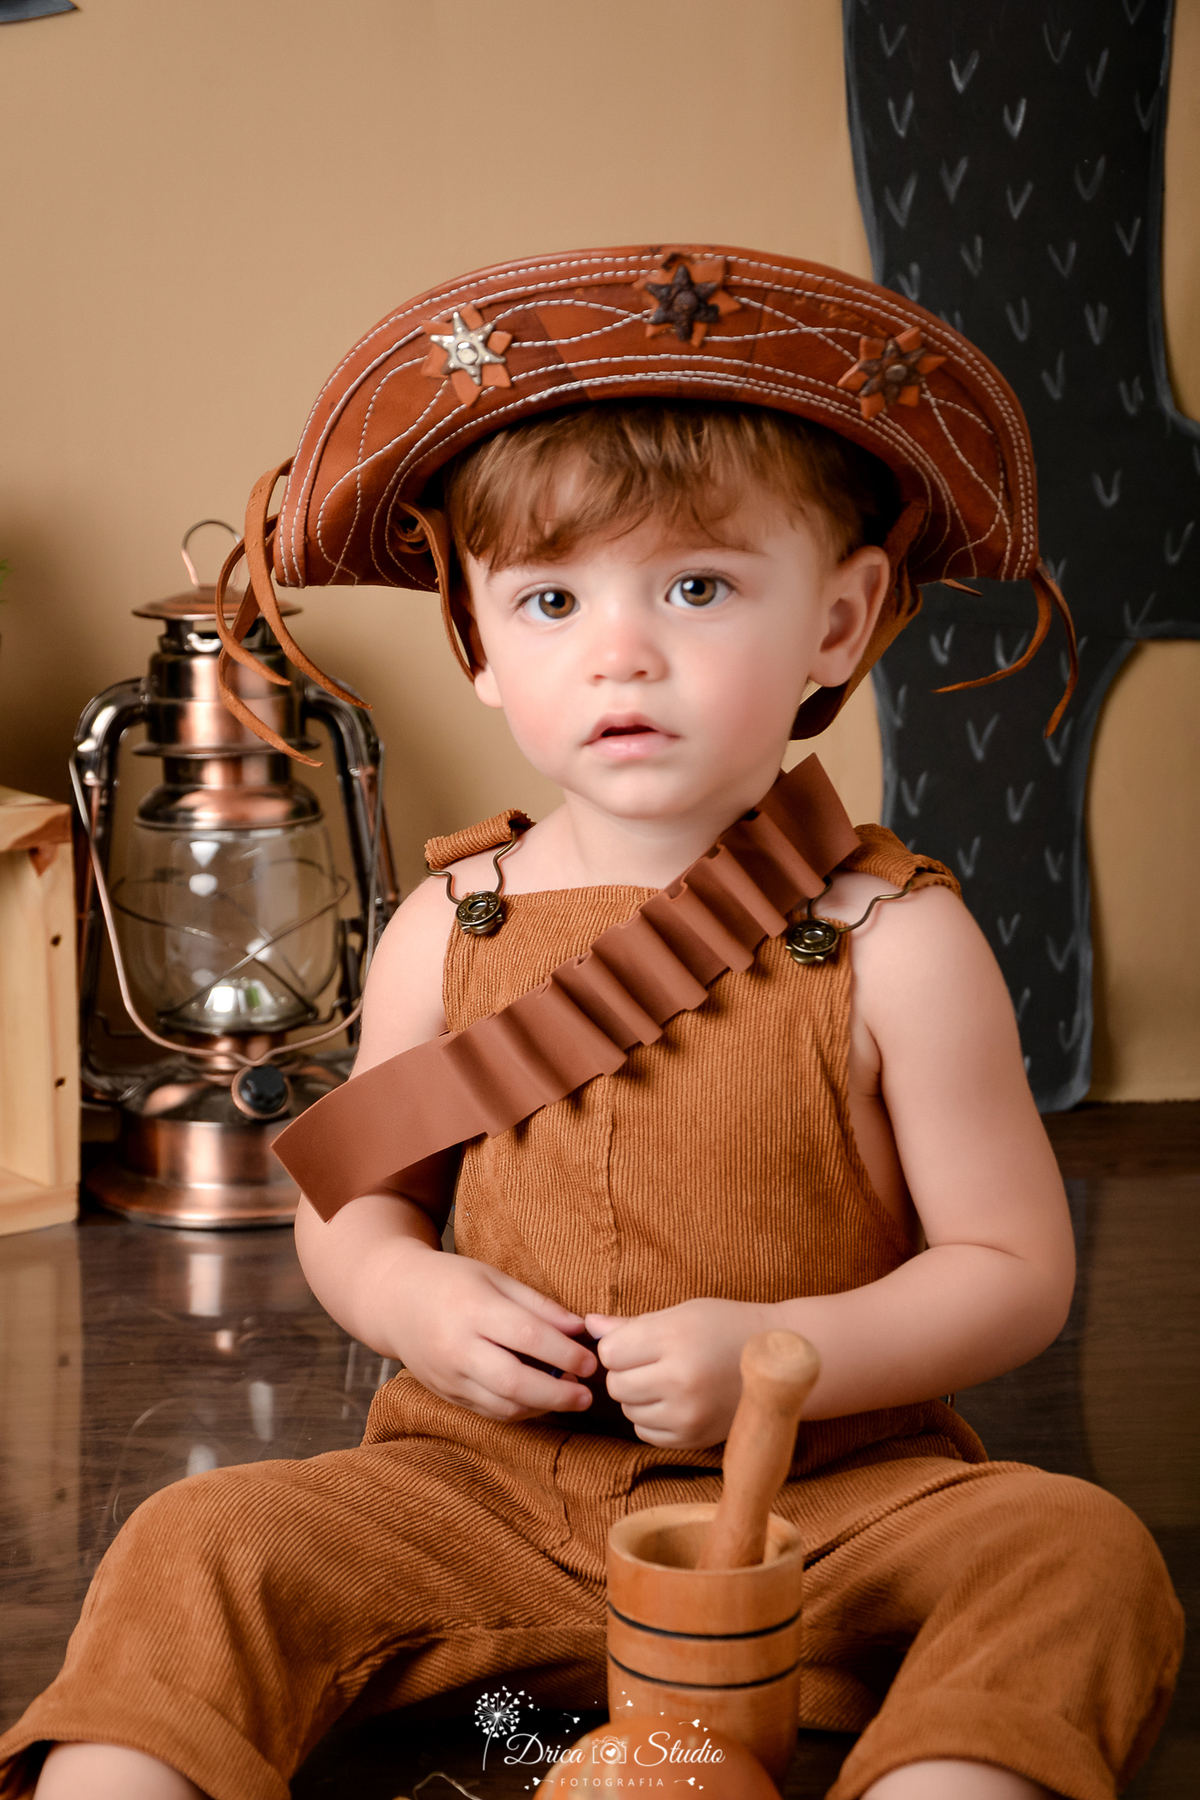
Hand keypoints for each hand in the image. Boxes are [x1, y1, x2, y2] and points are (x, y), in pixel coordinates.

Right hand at [381, 1241, 597, 1422]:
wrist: (394, 1300)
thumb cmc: (452, 1281)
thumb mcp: (494, 1278)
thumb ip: (538, 1304)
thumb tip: (580, 1328)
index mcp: (472, 1308)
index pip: (526, 1336)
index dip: (564, 1353)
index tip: (591, 1361)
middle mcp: (456, 1347)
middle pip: (514, 1381)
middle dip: (557, 1393)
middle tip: (587, 1395)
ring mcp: (448, 1376)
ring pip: (501, 1405)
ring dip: (541, 1407)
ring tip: (569, 1398)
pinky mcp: (445, 1394)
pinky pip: (488, 1412)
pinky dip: (519, 1411)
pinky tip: (539, 1401)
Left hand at [586, 1299, 774, 1447]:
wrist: (778, 1359)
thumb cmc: (725, 1325)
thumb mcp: (681, 1313)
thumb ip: (631, 1324)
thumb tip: (588, 1324)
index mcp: (675, 1338)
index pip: (610, 1352)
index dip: (618, 1346)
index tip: (638, 1341)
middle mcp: (680, 1379)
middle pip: (616, 1385)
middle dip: (625, 1372)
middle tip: (652, 1361)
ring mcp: (688, 1414)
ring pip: (629, 1410)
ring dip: (638, 1397)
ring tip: (667, 1379)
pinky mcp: (694, 1439)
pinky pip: (646, 1433)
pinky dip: (652, 1419)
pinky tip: (675, 1401)